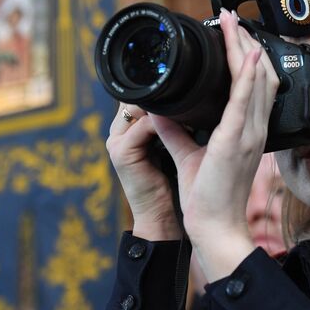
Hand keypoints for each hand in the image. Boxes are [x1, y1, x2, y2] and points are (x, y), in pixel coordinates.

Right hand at [106, 104, 180, 239]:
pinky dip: (166, 123)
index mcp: (126, 129)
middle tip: (193, 99)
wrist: (159, 215)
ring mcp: (116, 141)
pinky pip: (145, 126)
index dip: (162, 94)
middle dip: (164, 98)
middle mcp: (117, 132)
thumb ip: (170, 125)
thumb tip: (191, 101)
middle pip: (137, 98)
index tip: (190, 94)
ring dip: (166, 108)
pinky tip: (187, 125)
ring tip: (191, 110)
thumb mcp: (169, 147)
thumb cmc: (169, 183)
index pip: (140, 97)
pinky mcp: (122, 152)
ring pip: (140, 107)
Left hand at [151, 9, 279, 280]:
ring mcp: (249, 135)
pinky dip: (248, 76)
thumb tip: (161, 109)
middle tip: (231, 19)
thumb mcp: (190, 154)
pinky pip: (246, 102)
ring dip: (245, 49)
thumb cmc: (208, 197)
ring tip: (233, 24)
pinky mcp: (236, 141)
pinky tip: (248, 55)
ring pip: (256, 81)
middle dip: (246, 43)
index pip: (254, 86)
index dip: (246, 57)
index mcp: (247, 132)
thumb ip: (177, 129)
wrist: (215, 226)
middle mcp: (253, 130)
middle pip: (260, 76)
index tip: (233, 34)